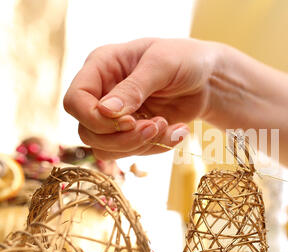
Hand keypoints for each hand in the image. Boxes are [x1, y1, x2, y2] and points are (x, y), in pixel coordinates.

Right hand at [64, 38, 220, 159]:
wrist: (208, 79)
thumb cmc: (185, 59)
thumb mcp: (161, 65)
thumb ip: (134, 87)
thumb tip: (105, 111)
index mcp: (101, 67)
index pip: (75, 101)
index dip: (96, 119)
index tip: (129, 121)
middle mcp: (103, 93)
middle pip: (88, 132)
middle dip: (123, 137)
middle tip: (155, 126)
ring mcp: (117, 116)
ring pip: (107, 149)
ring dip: (140, 145)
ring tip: (168, 126)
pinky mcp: (134, 133)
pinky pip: (133, 153)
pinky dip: (157, 148)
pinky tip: (178, 132)